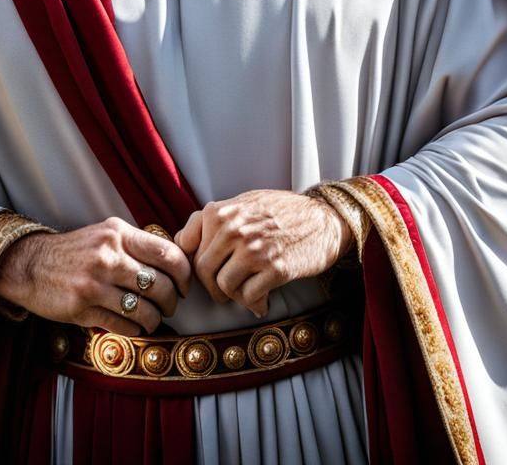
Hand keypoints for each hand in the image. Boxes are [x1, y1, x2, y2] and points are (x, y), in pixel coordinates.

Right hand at [0, 216, 192, 336]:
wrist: (30, 264)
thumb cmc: (76, 251)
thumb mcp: (107, 234)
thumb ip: (137, 245)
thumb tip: (175, 264)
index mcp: (118, 233)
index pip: (168, 255)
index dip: (184, 275)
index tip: (183, 286)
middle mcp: (108, 256)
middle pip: (161, 286)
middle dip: (172, 302)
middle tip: (169, 306)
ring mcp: (94, 284)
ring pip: (145, 310)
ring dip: (154, 320)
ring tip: (151, 319)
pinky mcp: (82, 308)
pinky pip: (123, 325)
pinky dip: (134, 329)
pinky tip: (132, 325)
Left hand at [173, 189, 351, 317]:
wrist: (324, 219)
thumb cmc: (281, 212)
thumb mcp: (243, 203)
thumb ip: (214, 220)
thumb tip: (182, 242)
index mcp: (221, 212)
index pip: (187, 246)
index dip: (193, 263)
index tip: (205, 271)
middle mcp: (234, 229)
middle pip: (203, 270)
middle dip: (212, 285)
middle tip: (226, 290)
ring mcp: (254, 250)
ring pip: (223, 287)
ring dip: (233, 296)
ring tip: (247, 293)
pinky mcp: (275, 269)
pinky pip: (248, 297)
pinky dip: (253, 303)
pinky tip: (263, 300)